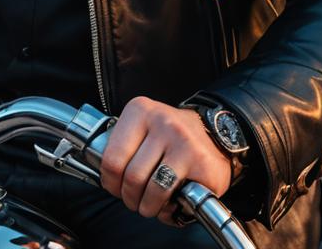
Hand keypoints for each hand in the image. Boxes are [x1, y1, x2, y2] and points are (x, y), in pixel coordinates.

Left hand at [100, 96, 231, 225]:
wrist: (215, 133)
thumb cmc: (171, 136)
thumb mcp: (142, 127)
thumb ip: (122, 146)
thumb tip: (106, 177)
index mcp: (140, 111)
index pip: (111, 158)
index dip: (110, 182)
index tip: (115, 187)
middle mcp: (161, 122)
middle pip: (131, 177)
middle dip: (129, 197)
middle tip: (134, 200)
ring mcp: (182, 141)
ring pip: (151, 189)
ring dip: (147, 206)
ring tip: (150, 204)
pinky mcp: (200, 162)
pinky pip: (174, 197)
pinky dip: (167, 210)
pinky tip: (169, 203)